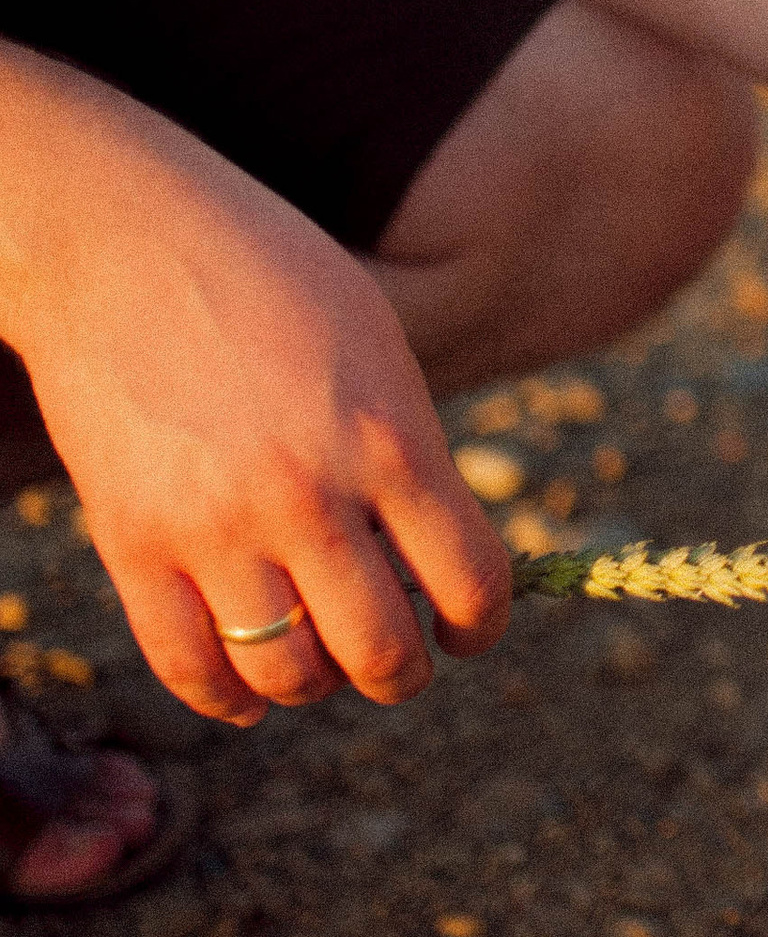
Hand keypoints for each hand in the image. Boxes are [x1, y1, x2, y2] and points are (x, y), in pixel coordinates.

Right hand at [2, 60, 510, 724]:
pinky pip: (189, 666)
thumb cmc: (264, 274)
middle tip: (396, 661)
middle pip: (381, 650)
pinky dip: (227, 697)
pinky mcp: (132, 544)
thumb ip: (408, 452)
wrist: (119, 239)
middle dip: (401, 671)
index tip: (467, 634)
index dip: (479, 626)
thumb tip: (431, 563)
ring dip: (315, 684)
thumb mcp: (375, 343)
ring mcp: (216, 527)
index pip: (470, 581)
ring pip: (288, 673)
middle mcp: (309, 495)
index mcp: (391, 439)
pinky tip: (249, 690)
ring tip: (319, 660)